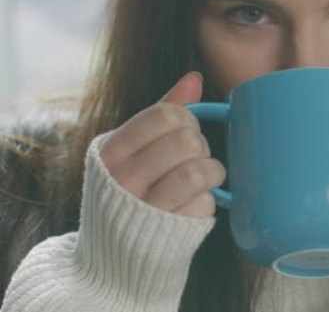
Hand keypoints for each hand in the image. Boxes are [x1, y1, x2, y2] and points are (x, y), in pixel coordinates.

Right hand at [100, 71, 225, 218]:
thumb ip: (160, 113)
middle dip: (200, 145)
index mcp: (111, 152)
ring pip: (198, 172)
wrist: (113, 256)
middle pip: (185, 141)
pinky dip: (208, 200)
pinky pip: (205, 203)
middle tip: (194, 156)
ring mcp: (145, 208)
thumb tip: (194, 78)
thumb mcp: (131, 150)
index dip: (187, 119)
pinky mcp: (169, 232)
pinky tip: (195, 202)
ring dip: (212, 171)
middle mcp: (123, 180)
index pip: (164, 115)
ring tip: (206, 176)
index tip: (184, 131)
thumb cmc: (128, 191)